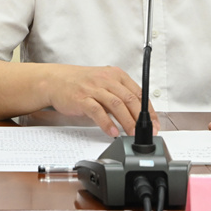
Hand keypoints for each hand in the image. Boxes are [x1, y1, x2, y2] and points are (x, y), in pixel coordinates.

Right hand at [45, 64, 159, 137]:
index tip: (155, 124)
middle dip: (141, 118)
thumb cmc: (81, 83)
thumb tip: (137, 116)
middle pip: (130, 99)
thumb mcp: (105, 84)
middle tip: (147, 133)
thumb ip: (120, 96)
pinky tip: (112, 132)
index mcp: (116, 75)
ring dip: (127, 122)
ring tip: (132, 134)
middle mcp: (107, 80)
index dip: (149, 110)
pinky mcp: (82, 98)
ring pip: (116, 105)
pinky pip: (98, 111)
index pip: (139, 93)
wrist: (56, 80)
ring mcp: (94, 88)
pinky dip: (107, 123)